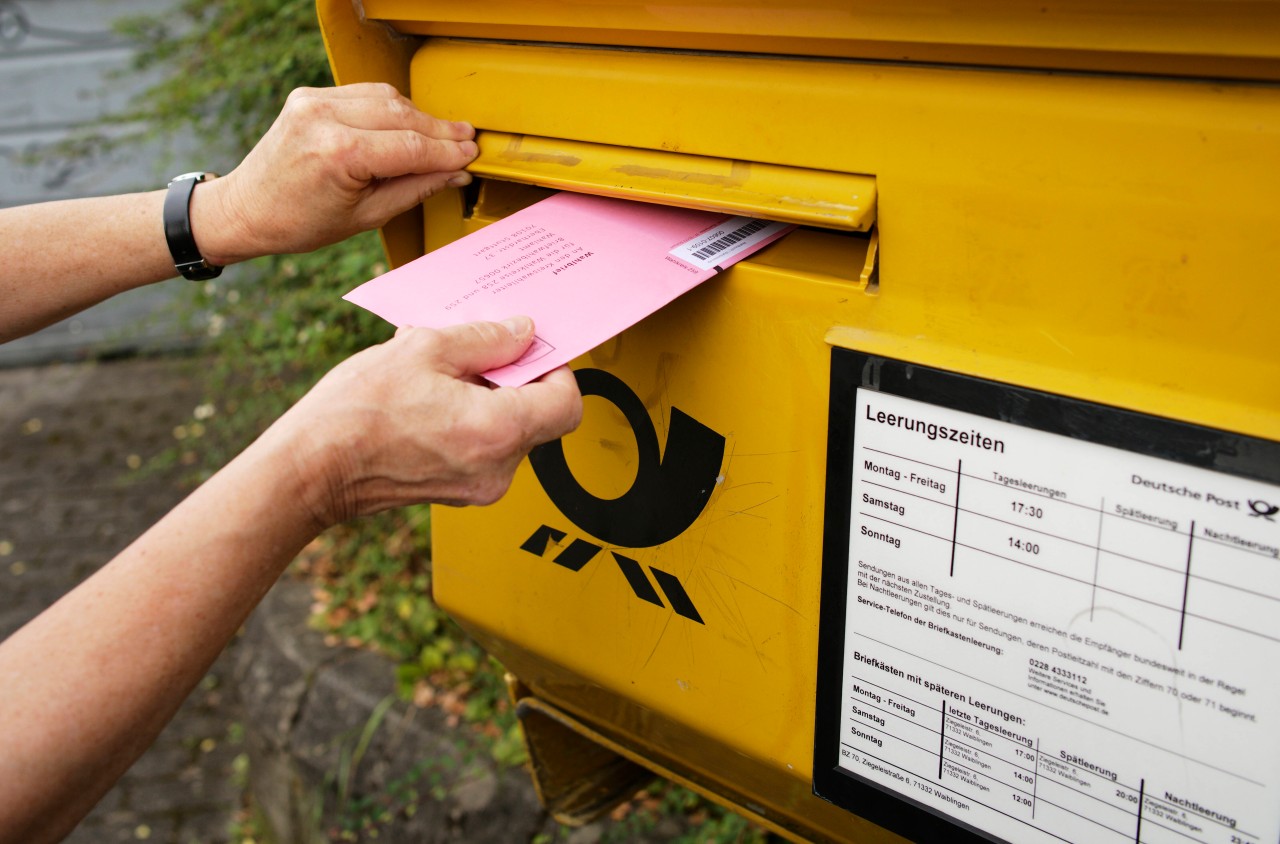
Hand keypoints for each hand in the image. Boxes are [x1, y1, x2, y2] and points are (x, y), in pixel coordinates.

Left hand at [192, 83, 478, 265]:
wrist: (247, 208)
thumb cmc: (299, 221)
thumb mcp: (367, 216)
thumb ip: (415, 188)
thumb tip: (454, 172)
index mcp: (337, 153)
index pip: (411, 146)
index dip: (448, 151)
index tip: (471, 154)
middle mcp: (323, 118)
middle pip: (402, 115)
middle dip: (439, 131)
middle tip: (466, 142)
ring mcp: (313, 101)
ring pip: (387, 98)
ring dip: (418, 117)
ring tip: (441, 137)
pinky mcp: (310, 95)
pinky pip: (364, 93)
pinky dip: (391, 108)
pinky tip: (408, 124)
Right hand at [259, 317, 582, 527]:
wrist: (311, 470)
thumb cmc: (357, 414)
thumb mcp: (424, 349)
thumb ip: (486, 339)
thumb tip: (523, 332)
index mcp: (499, 431)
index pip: (566, 401)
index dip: (554, 368)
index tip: (528, 349)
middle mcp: (499, 468)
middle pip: (539, 416)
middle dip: (514, 378)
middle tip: (473, 353)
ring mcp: (479, 487)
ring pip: (509, 430)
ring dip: (487, 397)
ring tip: (437, 376)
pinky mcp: (459, 493)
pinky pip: (484, 447)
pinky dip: (469, 420)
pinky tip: (428, 401)